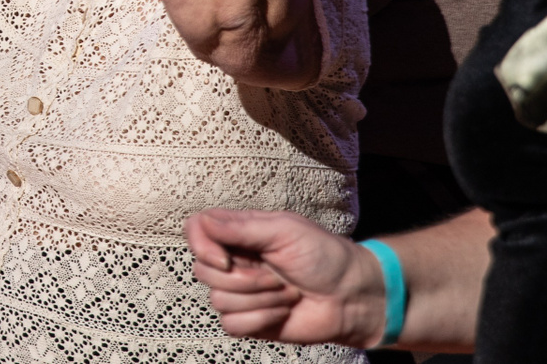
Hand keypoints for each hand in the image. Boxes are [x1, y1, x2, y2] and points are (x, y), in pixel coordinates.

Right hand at [184, 208, 386, 347]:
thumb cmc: (323, 256)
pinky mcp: (248, 320)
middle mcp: (234, 260)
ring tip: (287, 292)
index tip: (225, 259)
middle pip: (203, 271)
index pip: (196, 229)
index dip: (201, 245)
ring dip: (261, 299)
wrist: (350, 297)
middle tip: (278, 274)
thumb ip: (241, 228)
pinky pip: (232, 324)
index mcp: (239, 232)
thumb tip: (203, 222)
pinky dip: (261, 319)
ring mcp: (239, 292)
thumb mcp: (284, 231)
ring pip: (219, 300)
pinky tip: (283, 312)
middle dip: (246, 278)